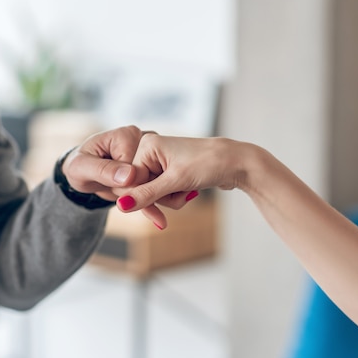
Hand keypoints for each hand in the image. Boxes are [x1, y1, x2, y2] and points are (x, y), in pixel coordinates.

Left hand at [62, 125, 149, 201]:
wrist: (84, 173)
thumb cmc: (79, 165)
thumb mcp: (82, 167)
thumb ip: (104, 170)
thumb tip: (130, 176)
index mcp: (126, 134)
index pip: (135, 166)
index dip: (122, 183)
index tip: (108, 182)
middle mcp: (142, 139)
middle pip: (147, 175)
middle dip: (132, 191)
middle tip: (114, 188)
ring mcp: (150, 154)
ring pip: (154, 183)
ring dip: (144, 199)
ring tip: (128, 203)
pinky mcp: (152, 168)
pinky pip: (155, 189)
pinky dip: (154, 206)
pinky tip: (158, 221)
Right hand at [115, 134, 249, 227]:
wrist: (236, 163)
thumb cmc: (207, 164)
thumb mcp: (175, 182)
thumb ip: (146, 194)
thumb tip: (121, 205)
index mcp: (146, 145)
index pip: (130, 180)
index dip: (142, 198)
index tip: (157, 212)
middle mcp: (151, 151)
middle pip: (141, 187)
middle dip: (161, 198)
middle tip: (180, 196)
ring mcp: (162, 161)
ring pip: (154, 192)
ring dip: (171, 199)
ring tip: (188, 191)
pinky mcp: (172, 170)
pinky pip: (164, 191)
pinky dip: (176, 196)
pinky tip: (190, 191)